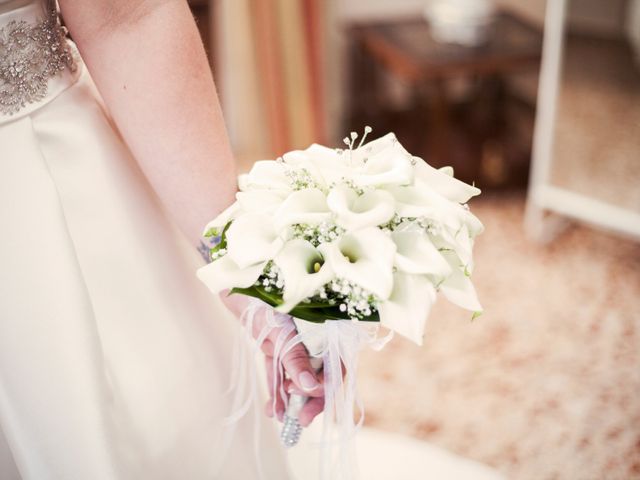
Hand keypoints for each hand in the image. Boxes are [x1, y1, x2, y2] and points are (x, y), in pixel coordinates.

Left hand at [219, 291, 324, 426]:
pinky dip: (277, 389)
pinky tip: (273, 408)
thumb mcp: (283, 333)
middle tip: (301, 420)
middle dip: (311, 400)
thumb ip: (296, 360)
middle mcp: (314, 339)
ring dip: (293, 399)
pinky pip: (280, 372)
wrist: (238, 283)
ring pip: (300, 377)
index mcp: (325, 332)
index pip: (337, 367)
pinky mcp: (276, 346)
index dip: (328, 389)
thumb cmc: (265, 301)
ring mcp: (294, 344)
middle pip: (320, 376)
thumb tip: (310, 387)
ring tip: (281, 416)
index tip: (311, 402)